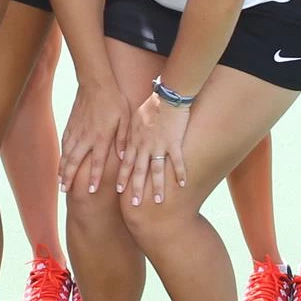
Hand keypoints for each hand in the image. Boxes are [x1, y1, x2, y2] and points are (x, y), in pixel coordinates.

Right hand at [58, 82, 129, 194]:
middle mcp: (86, 136)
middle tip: (65, 190)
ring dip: (63, 168)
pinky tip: (61, 162)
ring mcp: (76, 131)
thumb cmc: (114, 100)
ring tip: (60, 182)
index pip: (97, 161)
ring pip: (67, 153)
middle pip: (75, 161)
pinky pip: (64, 143)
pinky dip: (62, 154)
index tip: (91, 191)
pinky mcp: (71, 125)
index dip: (94, 177)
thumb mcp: (125, 119)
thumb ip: (123, 139)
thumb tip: (123, 157)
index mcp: (101, 136)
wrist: (96, 82)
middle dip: (70, 177)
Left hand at [121, 91, 190, 206]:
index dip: (122, 178)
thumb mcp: (133, 119)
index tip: (119, 191)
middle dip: (136, 189)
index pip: (126, 163)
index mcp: (135, 141)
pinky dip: (180, 174)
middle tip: (134, 204)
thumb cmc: (150, 106)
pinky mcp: (175, 143)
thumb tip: (123, 151)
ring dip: (157, 187)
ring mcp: (160, 145)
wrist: (166, 96)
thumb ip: (128, 136)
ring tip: (157, 202)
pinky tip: (182, 185)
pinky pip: (177, 161)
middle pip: (139, 171)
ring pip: (157, 170)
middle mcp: (145, 146)